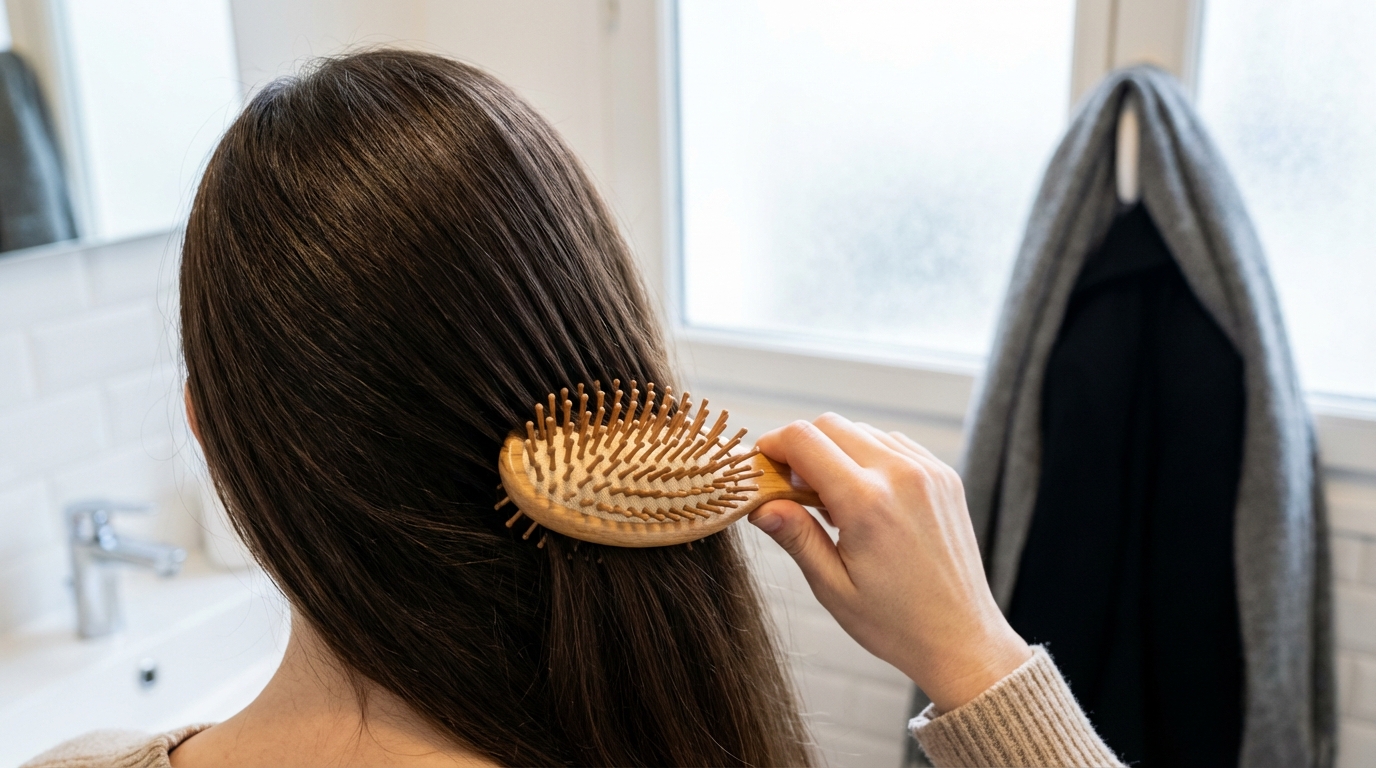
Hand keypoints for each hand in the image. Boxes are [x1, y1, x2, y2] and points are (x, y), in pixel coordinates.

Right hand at [750, 413, 1030, 712]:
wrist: (962, 638)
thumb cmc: (895, 622)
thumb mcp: (832, 586)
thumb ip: (795, 536)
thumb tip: (759, 503)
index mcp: (866, 503)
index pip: (803, 439)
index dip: (772, 445)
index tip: (761, 468)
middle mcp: (900, 475)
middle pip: (830, 425)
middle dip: (801, 448)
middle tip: (793, 491)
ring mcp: (928, 471)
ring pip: (862, 431)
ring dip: (836, 451)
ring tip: (833, 502)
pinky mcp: (944, 476)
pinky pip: (894, 444)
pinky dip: (870, 457)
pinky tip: (865, 498)